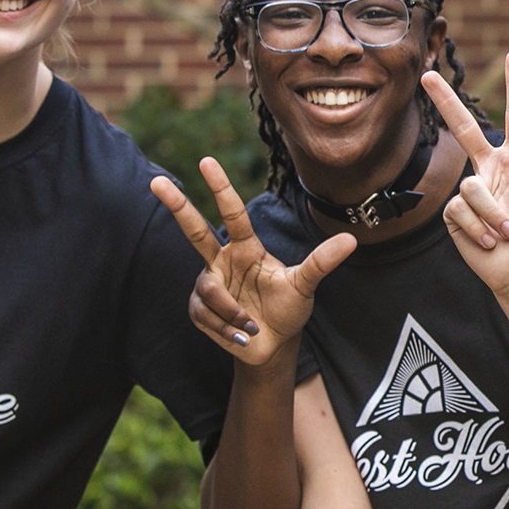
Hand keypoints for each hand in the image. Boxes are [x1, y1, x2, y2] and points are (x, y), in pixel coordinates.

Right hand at [150, 156, 354, 365]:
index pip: (233, 214)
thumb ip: (322, 261)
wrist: (273, 346)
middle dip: (177, 206)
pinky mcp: (199, 308)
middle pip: (195, 230)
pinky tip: (241, 334)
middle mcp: (223, 260)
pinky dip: (228, 328)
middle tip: (156, 182)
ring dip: (233, 312)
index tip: (207, 162)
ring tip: (253, 325)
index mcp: (247, 248)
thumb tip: (352, 240)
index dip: (220, 189)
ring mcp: (209, 283)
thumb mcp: (305, 284)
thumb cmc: (289, 309)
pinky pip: (207, 314)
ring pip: (210, 290)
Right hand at [420, 52, 508, 295]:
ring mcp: (472, 190)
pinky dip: (479, 226)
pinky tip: (489, 241)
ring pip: (472, 187)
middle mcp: (491, 169)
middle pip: (463, 128)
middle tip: (427, 74)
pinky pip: (461, 208)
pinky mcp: (456, 213)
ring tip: (508, 234)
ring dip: (493, 215)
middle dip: (445, 102)